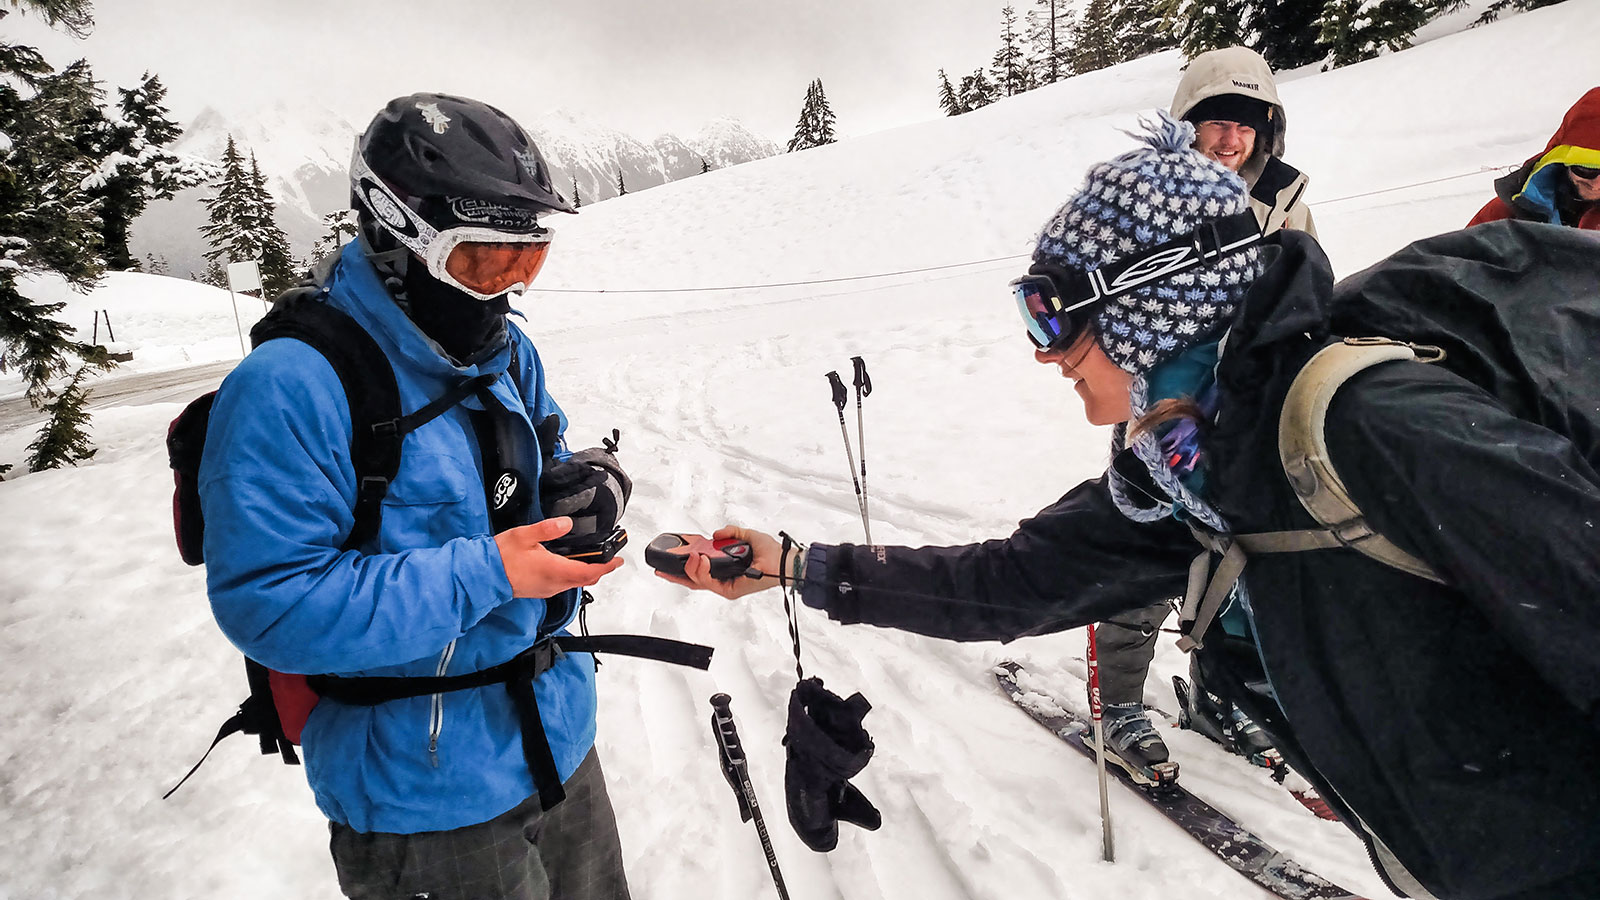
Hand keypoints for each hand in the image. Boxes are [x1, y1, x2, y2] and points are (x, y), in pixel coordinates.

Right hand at [494, 517, 624, 597]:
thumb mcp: (524, 535)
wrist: (483, 576)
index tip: (618, 561)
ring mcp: (547, 589)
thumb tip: (566, 523)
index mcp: (553, 570)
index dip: (606, 567)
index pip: (588, 572)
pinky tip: (570, 566)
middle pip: (584, 579)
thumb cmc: (501, 556)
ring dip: (586, 573)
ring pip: (574, 583)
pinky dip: (573, 576)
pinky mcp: (540, 591)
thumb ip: (547, 529)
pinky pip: (563, 585)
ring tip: (594, 561)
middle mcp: (553, 583)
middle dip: (599, 570)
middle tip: (610, 559)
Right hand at [656, 525, 787, 599]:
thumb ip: (731, 532)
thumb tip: (715, 534)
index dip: (684, 567)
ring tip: (691, 556)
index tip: (670, 560)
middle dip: (675, 575)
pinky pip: (709, 583)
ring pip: (698, 582)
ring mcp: (725, 587)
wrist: (783, 561)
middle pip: (693, 581)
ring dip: (690, 569)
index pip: (700, 571)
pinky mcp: (729, 591)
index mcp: (725, 570)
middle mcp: (723, 580)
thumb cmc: (771, 552)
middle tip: (662, 568)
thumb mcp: (747, 535)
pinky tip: (700, 561)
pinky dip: (702, 573)